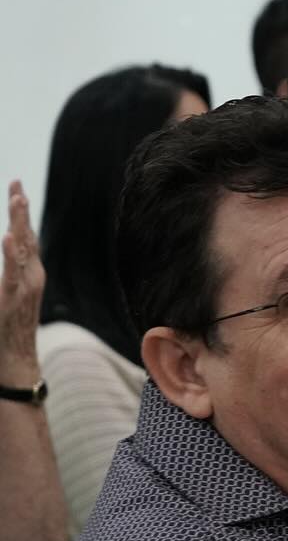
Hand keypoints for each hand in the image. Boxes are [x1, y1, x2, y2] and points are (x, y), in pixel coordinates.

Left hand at [1, 180, 44, 384]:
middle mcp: (31, 276)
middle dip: (21, 209)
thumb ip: (6, 275)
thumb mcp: (3, 294)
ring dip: (20, 223)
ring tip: (17, 200)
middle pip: (27, 235)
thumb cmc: (5, 328)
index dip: (21, 210)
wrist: (16, 358)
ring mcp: (25, 286)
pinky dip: (12, 253)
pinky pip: (13, 271)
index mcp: (26, 273)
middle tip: (16, 183)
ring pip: (23, 248)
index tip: (16, 184)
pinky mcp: (14, 298)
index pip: (25, 235)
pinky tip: (8, 236)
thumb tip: (7, 248)